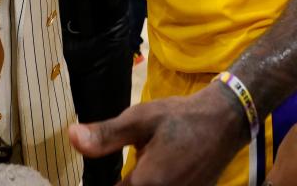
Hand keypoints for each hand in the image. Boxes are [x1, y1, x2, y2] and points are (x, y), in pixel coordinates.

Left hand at [69, 83, 248, 184]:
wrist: (225, 121)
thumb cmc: (179, 117)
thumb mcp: (139, 119)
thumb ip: (106, 135)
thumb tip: (71, 137)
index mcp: (146, 183)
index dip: (104, 185)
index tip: (101, 174)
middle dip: (125, 184)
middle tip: (127, 167)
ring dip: (139, 184)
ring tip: (138, 169)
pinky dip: (156, 184)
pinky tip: (154, 173)